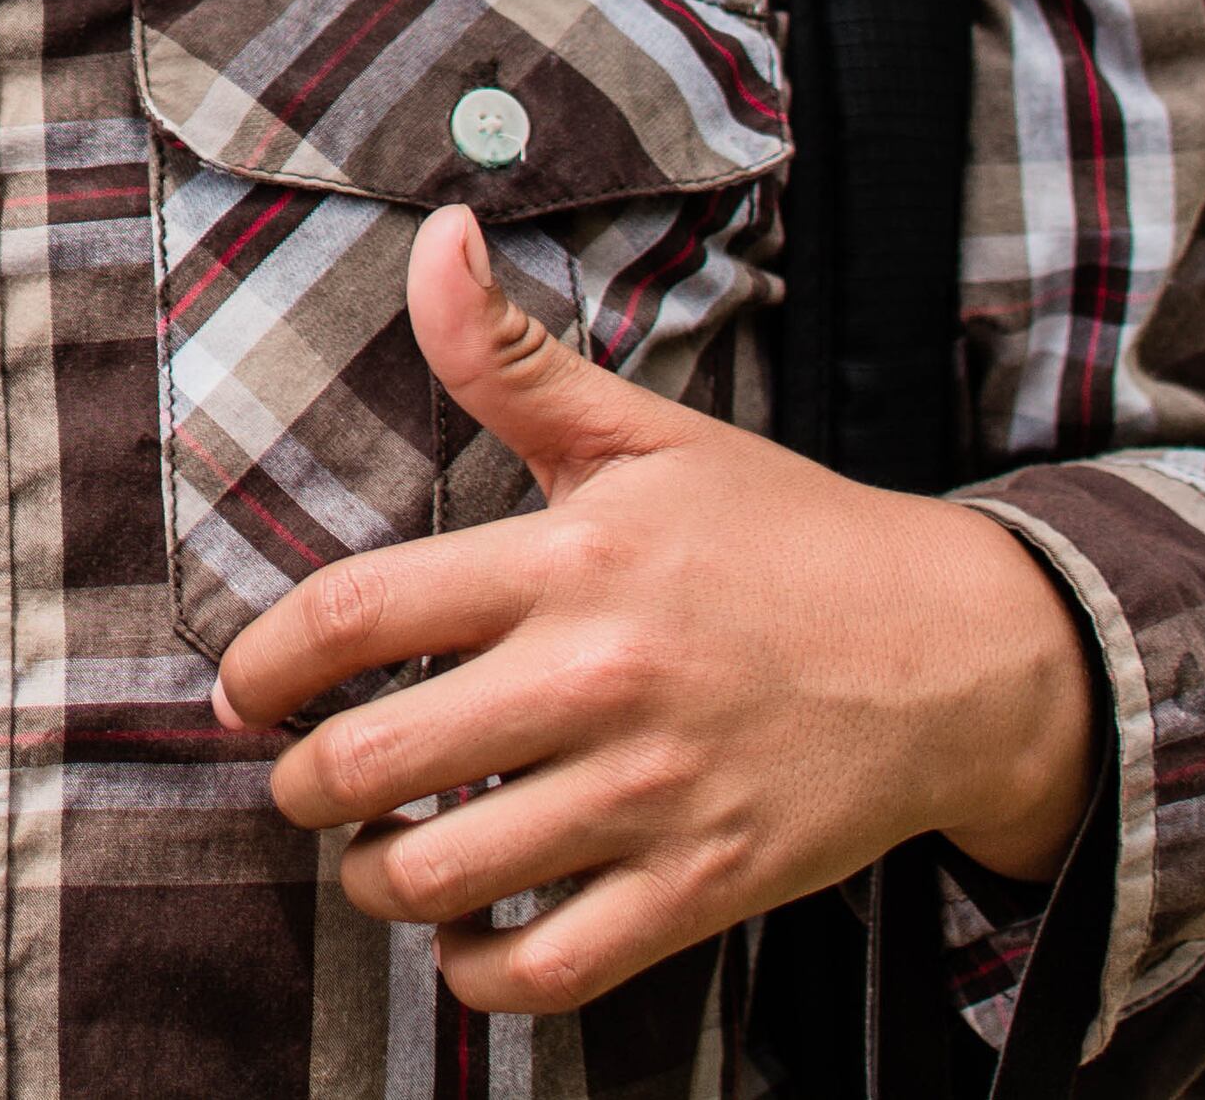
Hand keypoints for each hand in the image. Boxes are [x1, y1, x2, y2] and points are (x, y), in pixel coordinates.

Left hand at [211, 206, 1092, 1017]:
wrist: (962, 653)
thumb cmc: (785, 536)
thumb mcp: (648, 433)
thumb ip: (513, 356)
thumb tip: (432, 234)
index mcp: (572, 562)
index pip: (356, 616)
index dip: (264, 664)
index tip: (242, 694)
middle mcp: (599, 681)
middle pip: (374, 763)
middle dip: (303, 786)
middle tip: (305, 782)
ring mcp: (652, 796)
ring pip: (443, 877)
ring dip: (374, 879)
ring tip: (375, 853)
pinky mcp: (703, 888)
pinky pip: (548, 970)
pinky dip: (478, 971)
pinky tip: (467, 932)